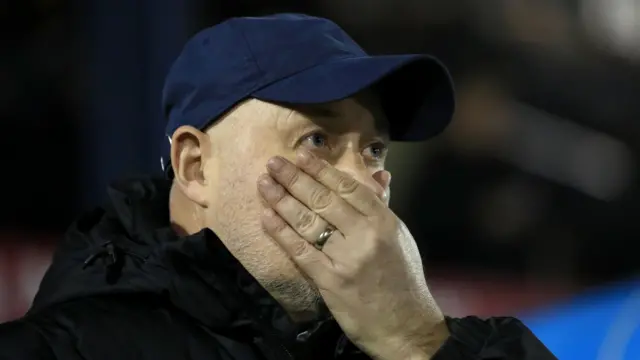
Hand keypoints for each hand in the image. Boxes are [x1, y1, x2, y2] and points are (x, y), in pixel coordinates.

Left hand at [257, 151, 448, 359]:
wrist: (406, 325)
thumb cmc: (402, 279)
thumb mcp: (399, 238)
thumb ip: (382, 207)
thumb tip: (377, 176)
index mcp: (383, 221)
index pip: (348, 187)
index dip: (321, 169)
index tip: (301, 155)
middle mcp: (364, 234)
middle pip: (323, 200)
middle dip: (295, 178)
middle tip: (273, 163)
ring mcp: (345, 257)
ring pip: (308, 221)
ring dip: (282, 200)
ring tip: (264, 184)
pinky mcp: (329, 280)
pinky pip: (300, 251)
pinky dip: (281, 232)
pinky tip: (266, 216)